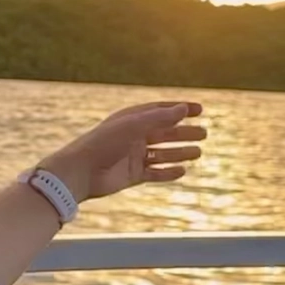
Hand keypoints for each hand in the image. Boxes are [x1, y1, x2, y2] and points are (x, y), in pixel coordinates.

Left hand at [40, 101, 204, 204]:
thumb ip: (159, 118)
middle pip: (164, 133)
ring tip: (199, 152)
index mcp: (131, 119)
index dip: (180, 109)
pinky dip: (168, 172)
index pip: (160, 111)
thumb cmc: (103, 143)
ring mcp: (133, 156)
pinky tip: (183, 170)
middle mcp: (133, 137)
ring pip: (162, 154)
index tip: (200, 109)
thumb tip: (183, 109)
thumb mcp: (133, 126)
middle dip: (184, 133)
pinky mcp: (132, 175)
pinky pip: (155, 173)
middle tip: (204, 133)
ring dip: (180, 152)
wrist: (80, 172)